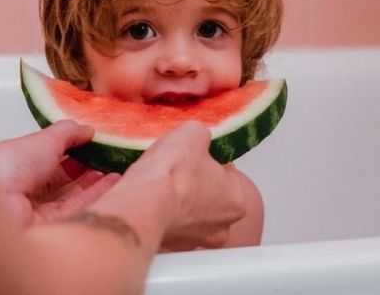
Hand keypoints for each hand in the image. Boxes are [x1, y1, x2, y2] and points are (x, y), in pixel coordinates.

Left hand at [0, 120, 120, 225]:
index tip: (93, 141)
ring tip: (117, 168)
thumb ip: (68, 132)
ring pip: (72, 196)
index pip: (48, 157)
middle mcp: (26, 189)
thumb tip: (86, 129)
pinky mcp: (51, 228)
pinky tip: (113, 182)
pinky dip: (97, 196)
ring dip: (95, 183)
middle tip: (109, 156)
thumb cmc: (10, 167)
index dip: (71, 149)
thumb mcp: (44, 139)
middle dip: (86, 168)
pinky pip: (77, 210)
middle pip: (61, 179)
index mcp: (17, 164)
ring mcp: (38, 211)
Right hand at [123, 121, 246, 250]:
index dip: (208, 160)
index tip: (193, 154)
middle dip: (193, 184)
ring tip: (157, 182)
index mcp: (236, 201)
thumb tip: (196, 137)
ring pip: (186, 214)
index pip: (227, 174)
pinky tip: (144, 196)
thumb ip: (202, 136)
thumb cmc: (173, 171)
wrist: (142, 201)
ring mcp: (192, 241)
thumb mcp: (194, 132)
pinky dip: (156, 212)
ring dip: (174, 200)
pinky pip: (163, 223)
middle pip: (208, 197)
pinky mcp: (167, 247)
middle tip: (176, 168)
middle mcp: (220, 227)